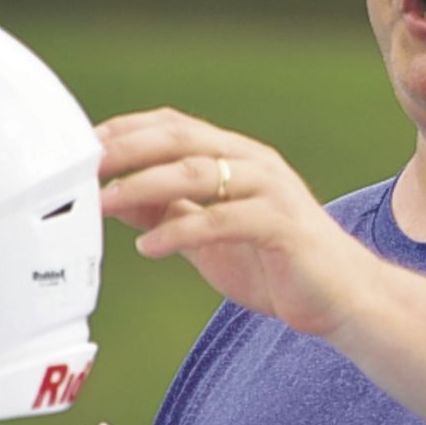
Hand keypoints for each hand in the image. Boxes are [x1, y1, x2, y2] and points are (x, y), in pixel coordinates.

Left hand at [96, 107, 367, 336]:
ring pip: (200, 172)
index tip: (83, 145)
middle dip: (128, 149)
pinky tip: (148, 247)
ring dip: (144, 185)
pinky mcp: (283, 226)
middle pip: (183, 139)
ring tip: (104, 204)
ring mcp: (272, 191)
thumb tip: (115, 199)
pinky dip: (181, 231)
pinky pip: (224, 220)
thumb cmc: (277, 265)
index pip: (175, 127)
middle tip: (84, 166)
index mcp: (238, 158)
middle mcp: (255, 164)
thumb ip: (170, 212)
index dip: (127, 131)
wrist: (342, 298)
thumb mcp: (209, 236)